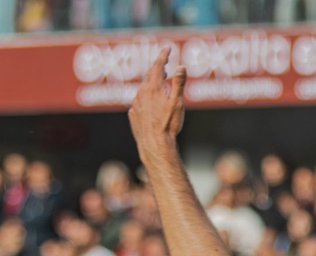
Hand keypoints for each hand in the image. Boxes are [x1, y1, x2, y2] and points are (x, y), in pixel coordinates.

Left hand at [128, 48, 186, 164]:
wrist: (154, 145)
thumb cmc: (168, 125)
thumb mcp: (177, 103)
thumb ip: (178, 84)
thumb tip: (182, 67)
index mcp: (152, 88)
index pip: (157, 66)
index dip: (163, 56)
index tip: (167, 49)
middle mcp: (141, 93)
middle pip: (149, 77)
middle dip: (157, 70)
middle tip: (163, 65)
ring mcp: (135, 104)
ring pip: (143, 90)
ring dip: (151, 85)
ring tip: (158, 84)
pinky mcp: (133, 115)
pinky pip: (139, 103)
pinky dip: (145, 100)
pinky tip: (150, 105)